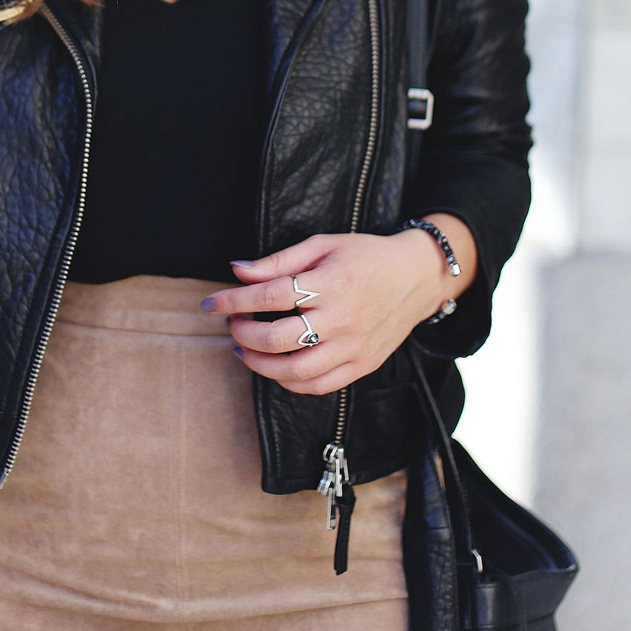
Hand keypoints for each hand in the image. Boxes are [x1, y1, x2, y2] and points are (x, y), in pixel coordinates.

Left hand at [200, 227, 463, 394]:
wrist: (417, 276)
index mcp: (331, 282)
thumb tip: (237, 271)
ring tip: (245, 349)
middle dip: (244, 333)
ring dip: (260, 364)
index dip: (234, 301)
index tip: (212, 304)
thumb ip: (279, 260)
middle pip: (279, 338)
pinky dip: (290, 382)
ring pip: (296, 370)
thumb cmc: (366, 256)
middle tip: (232, 325)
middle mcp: (343, 318)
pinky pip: (320, 386)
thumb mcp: (323, 244)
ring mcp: (354, 346)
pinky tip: (275, 368)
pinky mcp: (363, 365)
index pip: (271, 295)